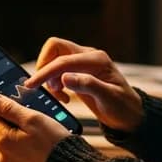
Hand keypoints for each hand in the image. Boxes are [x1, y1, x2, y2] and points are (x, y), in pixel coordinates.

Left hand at [0, 92, 70, 161]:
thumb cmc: (55, 145)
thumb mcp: (33, 119)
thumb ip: (9, 108)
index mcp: (3, 140)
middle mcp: (4, 155)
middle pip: (0, 128)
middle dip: (8, 116)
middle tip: (21, 105)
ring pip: (12, 141)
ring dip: (19, 132)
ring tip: (39, 126)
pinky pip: (22, 154)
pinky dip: (28, 145)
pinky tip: (42, 142)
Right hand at [24, 37, 143, 132]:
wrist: (129, 114)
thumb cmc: (123, 107)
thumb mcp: (108, 98)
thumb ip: (87, 85)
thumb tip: (65, 77)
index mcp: (97, 60)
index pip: (63, 60)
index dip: (45, 72)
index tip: (31, 85)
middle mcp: (88, 56)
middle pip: (55, 48)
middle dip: (45, 67)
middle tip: (47, 88)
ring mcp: (82, 61)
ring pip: (54, 58)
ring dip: (50, 76)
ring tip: (60, 95)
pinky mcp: (78, 70)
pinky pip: (58, 68)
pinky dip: (54, 81)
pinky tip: (64, 95)